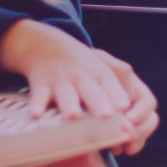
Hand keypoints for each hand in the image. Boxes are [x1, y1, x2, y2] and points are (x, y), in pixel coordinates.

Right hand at [0, 19, 154, 132]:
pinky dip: (37, 104)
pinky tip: (36, 114)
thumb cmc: (80, 66)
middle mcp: (81, 76)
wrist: (45, 45)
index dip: (117, 94)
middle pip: (91, 90)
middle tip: (106, 115)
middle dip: (98, 102)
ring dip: (69, 103)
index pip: (111, 83)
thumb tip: (130, 122)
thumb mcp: (100, 71)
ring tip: (73, 115)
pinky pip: (39, 95)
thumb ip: (114, 92)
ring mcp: (61, 79)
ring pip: (66, 93)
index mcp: (99, 72)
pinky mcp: (41, 84)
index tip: (125, 107)